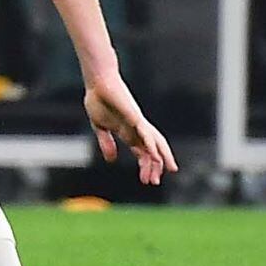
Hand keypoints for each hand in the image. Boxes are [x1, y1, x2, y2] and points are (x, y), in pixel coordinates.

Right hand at [79, 57, 171, 182]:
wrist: (97, 82)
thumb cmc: (98, 100)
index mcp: (128, 132)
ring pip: (155, 142)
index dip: (145, 166)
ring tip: (168, 170)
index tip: (146, 181)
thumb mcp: (100, 127)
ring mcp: (138, 122)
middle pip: (152, 149)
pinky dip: (152, 145)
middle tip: (155, 182)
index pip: (142, 153)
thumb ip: (106, 142)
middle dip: (156, 166)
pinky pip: (146, 133)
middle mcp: (137, 129)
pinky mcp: (135, 116)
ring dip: (161, 157)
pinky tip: (157, 155)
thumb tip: (111, 160)